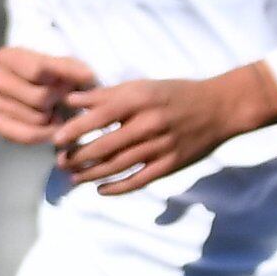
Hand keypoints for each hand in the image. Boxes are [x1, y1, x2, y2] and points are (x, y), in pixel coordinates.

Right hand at [0, 46, 96, 146]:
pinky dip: (44, 133)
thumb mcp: (70, 66)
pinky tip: (50, 125)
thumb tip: (87, 77)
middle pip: (38, 98)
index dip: (61, 80)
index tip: (70, 82)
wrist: (50, 92)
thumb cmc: (58, 76)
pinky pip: (26, 135)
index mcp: (6, 56)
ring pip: (35, 118)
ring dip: (52, 117)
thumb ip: (76, 69)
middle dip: (57, 101)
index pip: (38, 71)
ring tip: (54, 109)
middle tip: (62, 98)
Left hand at [59, 66, 276, 197]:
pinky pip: (138, 181)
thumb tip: (72, 101)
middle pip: (103, 146)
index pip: (96, 117)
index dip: (73, 130)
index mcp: (138, 100)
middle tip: (61, 161)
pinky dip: (117, 188)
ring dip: (91, 174)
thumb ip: (107, 95)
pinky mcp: (170, 165)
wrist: (219, 108)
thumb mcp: (143, 86)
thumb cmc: (176, 93)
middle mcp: (148, 124)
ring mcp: (160, 147)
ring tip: (73, 177)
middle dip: (77, 157)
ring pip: (117, 166)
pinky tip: (101, 189)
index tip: (56, 139)